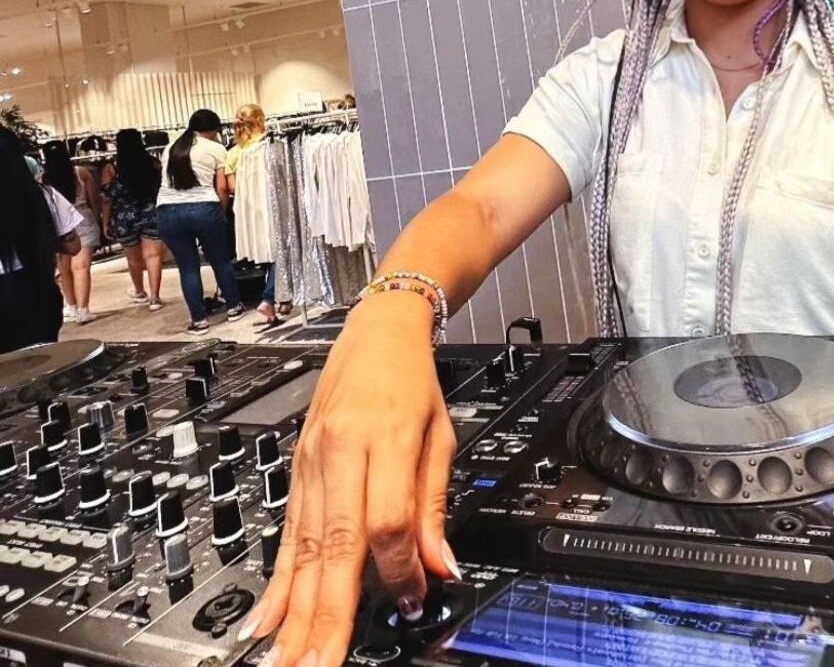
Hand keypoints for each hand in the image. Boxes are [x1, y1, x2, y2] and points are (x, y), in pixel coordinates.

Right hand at [239, 292, 459, 665]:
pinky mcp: (297, 469)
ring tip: (287, 661)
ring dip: (295, 613)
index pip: (387, 521)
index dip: (398, 570)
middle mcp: (342, 452)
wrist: (376, 331)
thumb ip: (434, 505)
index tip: (411, 601)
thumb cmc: (413, 379)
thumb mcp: (441, 434)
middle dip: (327, 615)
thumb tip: (439, 568)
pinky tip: (261, 622)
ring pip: (304, 548)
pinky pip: (285, 534)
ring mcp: (312, 462)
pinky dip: (274, 582)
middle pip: (335, 544)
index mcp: (387, 438)